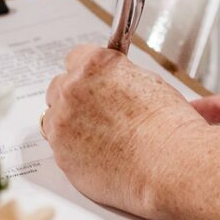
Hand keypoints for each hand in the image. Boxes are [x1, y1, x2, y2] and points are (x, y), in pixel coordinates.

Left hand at [43, 46, 206, 219]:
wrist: (166, 161)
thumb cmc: (166, 124)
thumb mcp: (150, 82)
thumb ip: (122, 77)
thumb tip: (119, 82)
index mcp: (96, 64)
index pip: (76, 57)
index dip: (87, 73)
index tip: (92, 81)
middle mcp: (73, 87)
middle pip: (59, 86)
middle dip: (74, 97)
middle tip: (95, 111)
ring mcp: (63, 121)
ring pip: (53, 117)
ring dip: (68, 123)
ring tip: (96, 136)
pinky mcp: (59, 153)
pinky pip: (57, 147)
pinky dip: (71, 150)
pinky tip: (95, 154)